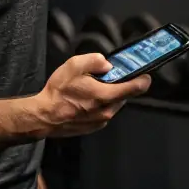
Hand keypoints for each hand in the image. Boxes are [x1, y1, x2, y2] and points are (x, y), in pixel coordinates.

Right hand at [36, 53, 150, 137]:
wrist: (44, 116)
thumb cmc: (58, 92)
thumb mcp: (73, 66)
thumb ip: (93, 60)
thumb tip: (107, 64)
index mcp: (105, 95)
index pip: (136, 88)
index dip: (143, 78)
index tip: (144, 73)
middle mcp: (107, 111)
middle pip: (125, 95)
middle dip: (119, 85)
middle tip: (106, 78)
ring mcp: (102, 121)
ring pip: (115, 104)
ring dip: (109, 96)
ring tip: (92, 89)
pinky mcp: (95, 127)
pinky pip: (105, 113)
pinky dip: (101, 105)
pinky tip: (86, 101)